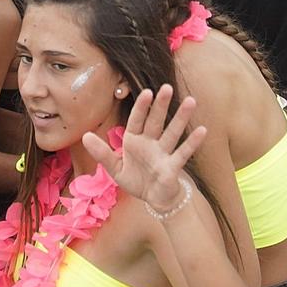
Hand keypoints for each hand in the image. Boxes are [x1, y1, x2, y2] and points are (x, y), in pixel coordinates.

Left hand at [82, 85, 205, 213]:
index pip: (137, 120)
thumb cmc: (136, 179)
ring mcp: (164, 153)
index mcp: (135, 140)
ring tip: (191, 101)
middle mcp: (151, 143)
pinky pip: (183, 153)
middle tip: (167, 87)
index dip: (141, 107)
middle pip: (156, 121)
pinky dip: (192, 142)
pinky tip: (202, 130)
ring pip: (173, 133)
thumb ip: (101, 153)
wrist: (154, 199)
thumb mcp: (115, 169)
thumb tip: (84, 136)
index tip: (146, 92)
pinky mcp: (173, 167)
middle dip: (161, 105)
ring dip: (181, 118)